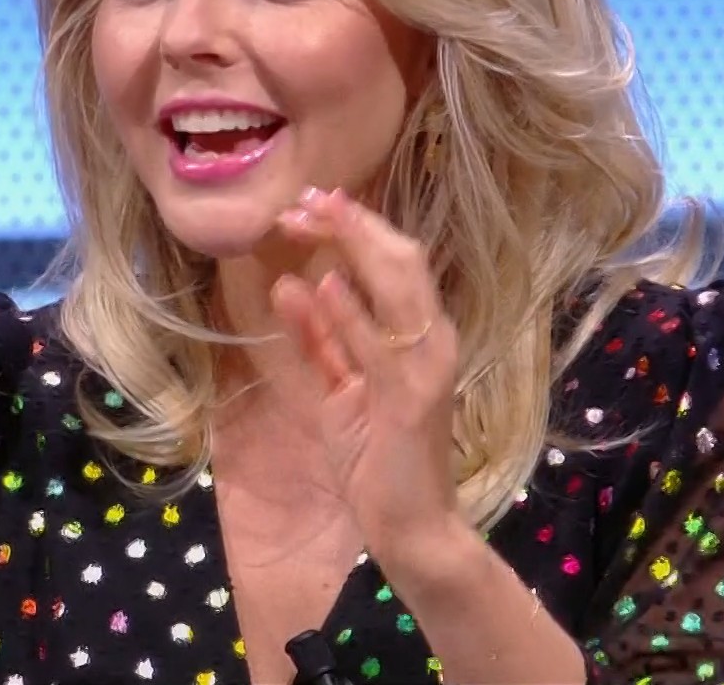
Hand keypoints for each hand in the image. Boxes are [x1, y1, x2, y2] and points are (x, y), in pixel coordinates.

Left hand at [268, 186, 464, 559]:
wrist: (413, 527)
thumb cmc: (377, 460)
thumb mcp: (338, 391)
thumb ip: (320, 340)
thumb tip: (290, 285)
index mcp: (419, 334)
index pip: (395, 261)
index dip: (357, 225)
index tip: (313, 199)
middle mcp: (433, 339)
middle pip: (402, 258)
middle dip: (353, 222)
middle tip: (306, 196)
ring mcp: (426, 366)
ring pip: (399, 285)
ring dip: (353, 246)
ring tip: (312, 215)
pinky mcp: (411, 398)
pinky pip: (378, 346)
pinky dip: (353, 312)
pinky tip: (325, 284)